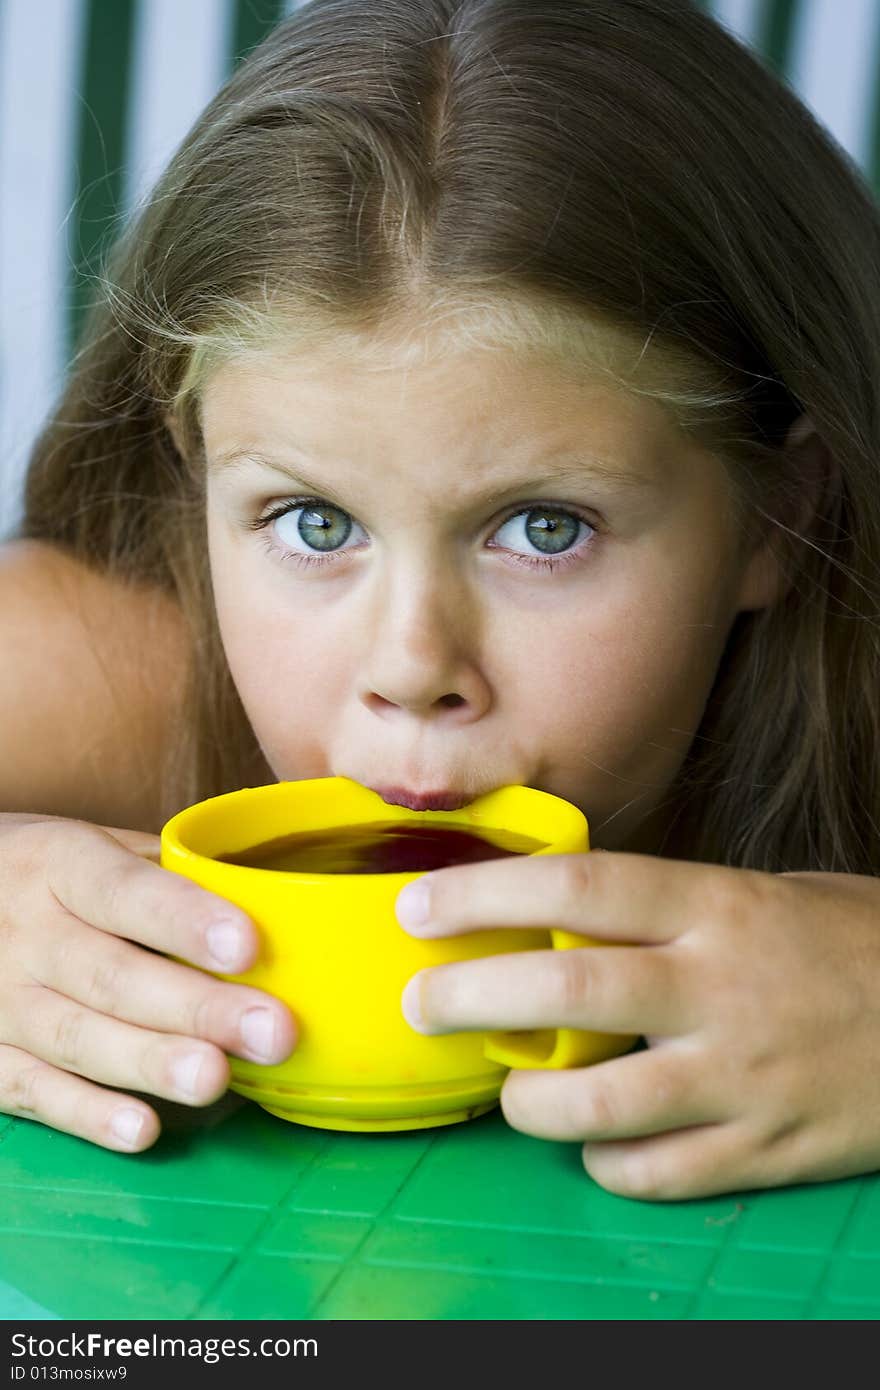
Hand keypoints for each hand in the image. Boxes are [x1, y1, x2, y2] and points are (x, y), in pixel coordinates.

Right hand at [0, 814, 295, 1150]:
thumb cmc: (52, 874)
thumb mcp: (97, 848)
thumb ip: (169, 874)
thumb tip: (275, 907)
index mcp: (59, 864)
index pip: (124, 892)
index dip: (185, 920)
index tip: (248, 946)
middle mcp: (25, 931)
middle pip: (113, 975)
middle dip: (197, 1007)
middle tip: (272, 1032)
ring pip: (76, 1036)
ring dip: (150, 1062)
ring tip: (216, 1078)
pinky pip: (33, 1091)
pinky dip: (86, 1113)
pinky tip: (141, 1128)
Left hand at [397, 850, 879, 1199]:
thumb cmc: (854, 942)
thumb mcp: (767, 892)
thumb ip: (670, 907)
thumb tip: (560, 916)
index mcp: (720, 908)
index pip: (580, 889)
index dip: (487, 896)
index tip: (420, 910)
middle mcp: (723, 990)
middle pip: (571, 996)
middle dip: (472, 998)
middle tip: (422, 1004)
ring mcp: (745, 1076)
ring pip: (603, 1104)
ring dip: (529, 1103)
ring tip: (506, 1093)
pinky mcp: (768, 1148)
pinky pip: (659, 1173)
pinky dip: (608, 1163)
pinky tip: (597, 1143)